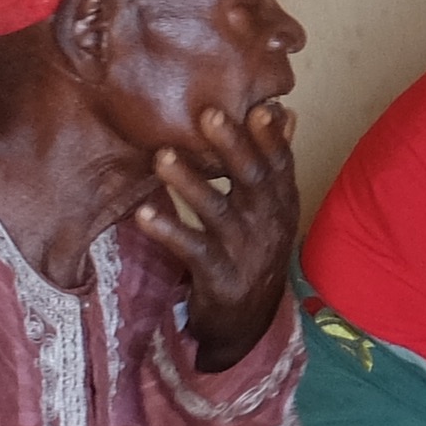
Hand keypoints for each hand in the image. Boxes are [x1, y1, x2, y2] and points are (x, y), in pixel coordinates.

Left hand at [133, 99, 299, 367]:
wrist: (248, 319)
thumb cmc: (253, 251)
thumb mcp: (271, 208)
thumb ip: (271, 163)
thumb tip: (283, 112)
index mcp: (281, 203)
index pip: (279, 164)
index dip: (269, 137)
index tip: (257, 107)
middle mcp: (267, 223)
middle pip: (251, 180)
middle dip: (231, 146)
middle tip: (207, 116)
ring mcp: (244, 250)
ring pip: (217, 211)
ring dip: (190, 183)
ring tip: (162, 157)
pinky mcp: (219, 276)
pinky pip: (192, 249)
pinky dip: (168, 231)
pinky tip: (143, 214)